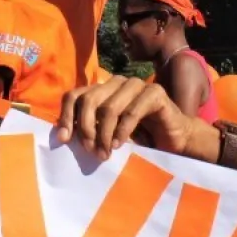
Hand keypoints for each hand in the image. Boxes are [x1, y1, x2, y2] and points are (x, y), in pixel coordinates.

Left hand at [56, 76, 218, 163]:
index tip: (64, 139)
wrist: (175, 139)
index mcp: (102, 89)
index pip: (74, 95)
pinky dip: (122, 132)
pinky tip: (118, 146)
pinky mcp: (154, 93)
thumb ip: (89, 128)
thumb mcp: (107, 132)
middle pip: (89, 100)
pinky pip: (132, 112)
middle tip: (90, 150)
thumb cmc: (139, 137)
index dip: (66, 116)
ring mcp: (136, 85)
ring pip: (109, 108)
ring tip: (104, 154)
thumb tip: (62, 136)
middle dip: (86, 128)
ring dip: (103, 134)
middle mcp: (116, 82)